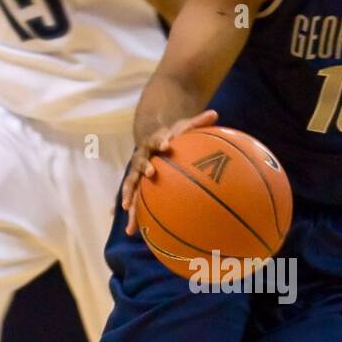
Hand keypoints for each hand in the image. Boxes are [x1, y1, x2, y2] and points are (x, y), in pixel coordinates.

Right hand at [122, 108, 217, 234]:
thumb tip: (215, 113)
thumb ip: (197, 122)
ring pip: (131, 185)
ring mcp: (136, 172)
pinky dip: (129, 212)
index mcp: (153, 144)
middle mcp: (141, 157)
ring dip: (128, 196)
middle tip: (150, 174)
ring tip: (126, 209)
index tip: (168, 145)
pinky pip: (133, 199)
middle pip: (140, 163)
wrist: (152, 141)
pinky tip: (129, 229)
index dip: (162, 142)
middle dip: (144, 168)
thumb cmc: (172, 136)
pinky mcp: (136, 185)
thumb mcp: (183, 127)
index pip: (157, 141)